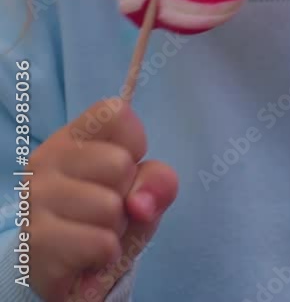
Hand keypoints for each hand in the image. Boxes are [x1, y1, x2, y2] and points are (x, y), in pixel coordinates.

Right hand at [27, 98, 177, 301]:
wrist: (75, 273)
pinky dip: (106, 256)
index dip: (135, 145)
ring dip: (116, 230)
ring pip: (110, 208)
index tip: (121, 170)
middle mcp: (46, 159)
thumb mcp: (143, 191)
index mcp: (71, 136)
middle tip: (106, 210)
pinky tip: (86, 257)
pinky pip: (100, 244)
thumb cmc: (108, 218)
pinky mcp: (36, 242)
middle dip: (126, 195)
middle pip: (119, 164)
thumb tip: (140, 204)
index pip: (117, 113)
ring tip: (94, 233)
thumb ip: (158, 182)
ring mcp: (35, 199)